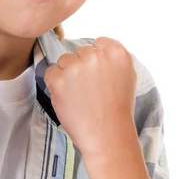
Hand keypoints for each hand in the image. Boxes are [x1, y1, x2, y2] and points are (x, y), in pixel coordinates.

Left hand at [44, 37, 137, 159]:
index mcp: (116, 53)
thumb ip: (111, 58)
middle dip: (81, 67)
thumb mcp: (126, 75)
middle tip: (89, 89)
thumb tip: (94, 47)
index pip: (98, 43)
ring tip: (79, 95)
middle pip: (80, 52)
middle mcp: (96, 56)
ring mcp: (76, 67)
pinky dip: (55, 84)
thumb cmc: (117, 108)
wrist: (107, 135)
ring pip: (64, 60)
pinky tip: (68, 97)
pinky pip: (50, 72)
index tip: (99, 75)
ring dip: (67, 74)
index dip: (96, 60)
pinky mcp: (59, 79)